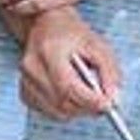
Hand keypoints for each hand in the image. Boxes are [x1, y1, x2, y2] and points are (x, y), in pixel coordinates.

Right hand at [16, 6, 122, 122]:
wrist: (47, 26)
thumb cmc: (72, 34)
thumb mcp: (98, 46)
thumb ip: (109, 72)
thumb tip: (113, 99)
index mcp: (49, 50)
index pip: (68, 86)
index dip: (89, 100)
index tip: (107, 105)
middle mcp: (32, 67)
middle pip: (62, 102)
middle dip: (87, 107)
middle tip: (104, 103)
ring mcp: (26, 82)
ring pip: (57, 112)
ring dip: (78, 110)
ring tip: (89, 97)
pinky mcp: (26, 93)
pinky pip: (50, 112)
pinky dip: (65, 110)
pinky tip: (72, 96)